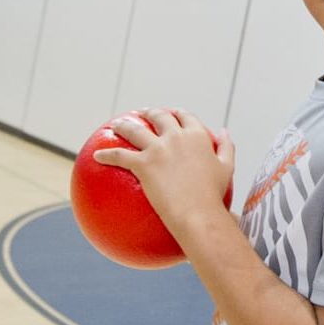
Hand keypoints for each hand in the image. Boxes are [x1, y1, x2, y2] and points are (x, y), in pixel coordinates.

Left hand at [92, 108, 233, 236]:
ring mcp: (158, 148)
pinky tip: (96, 156)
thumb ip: (226, 146)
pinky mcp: (142, 163)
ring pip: (134, 129)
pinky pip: (119, 155)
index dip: (177, 113)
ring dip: (123, 125)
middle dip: (149, 112)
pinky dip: (106, 154)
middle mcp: (177, 136)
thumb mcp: (227, 168)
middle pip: (159, 117)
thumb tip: (224, 131)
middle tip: (142, 114)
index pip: (185, 117)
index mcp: (197, 136)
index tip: (172, 114)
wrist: (198, 212)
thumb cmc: (214, 195)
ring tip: (116, 125)